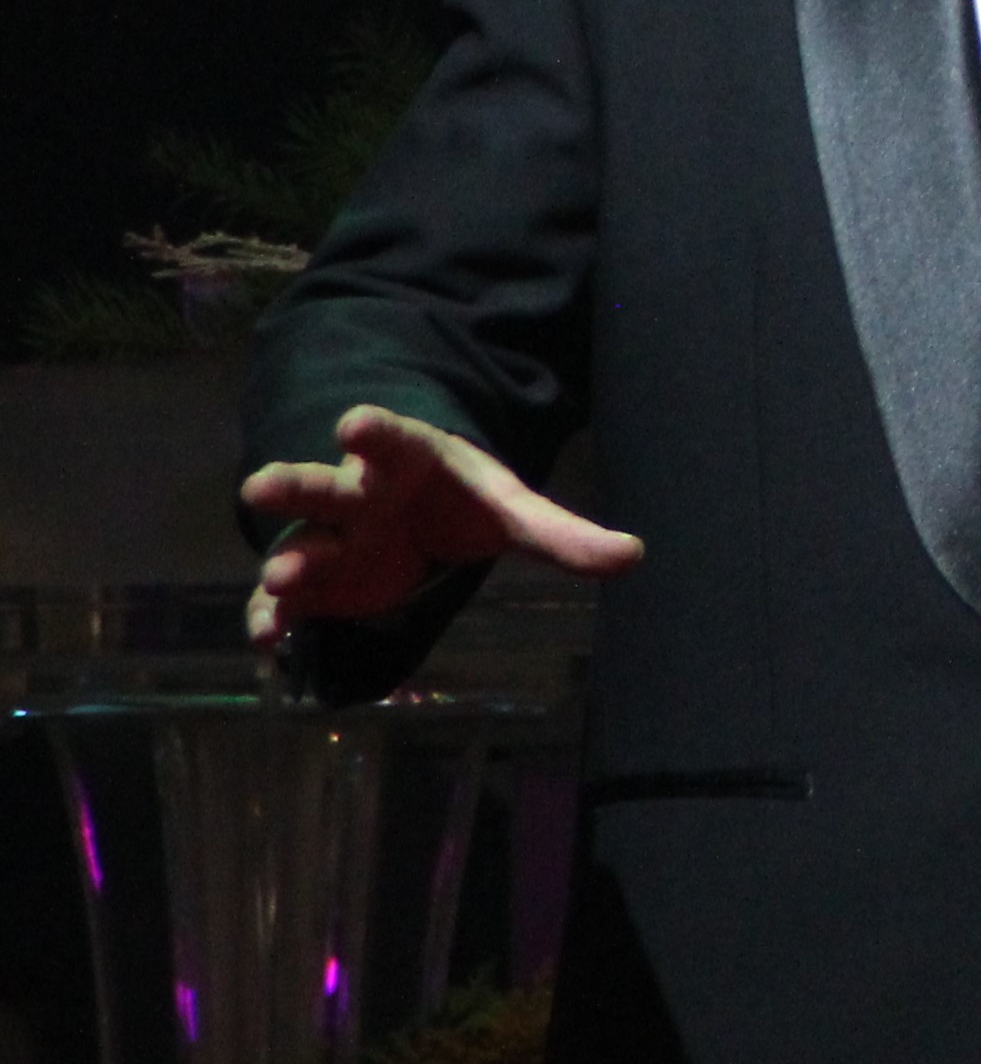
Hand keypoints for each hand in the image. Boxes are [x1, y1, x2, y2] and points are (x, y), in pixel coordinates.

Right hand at [242, 402, 643, 651]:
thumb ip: (564, 536)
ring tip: (279, 586)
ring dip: (286, 565)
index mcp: (403, 460)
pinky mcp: (317, 586)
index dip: (371, 431)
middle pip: (321, 485)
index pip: (387, 437)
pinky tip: (271, 640)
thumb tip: (635, 555)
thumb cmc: (461, 500)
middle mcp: (356, 495)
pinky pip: (287, 602)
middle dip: (294, 487)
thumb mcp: (512, 511)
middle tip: (262, 488)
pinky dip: (275, 618)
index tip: (353, 423)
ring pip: (298, 545)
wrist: (416, 515)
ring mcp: (330, 540)